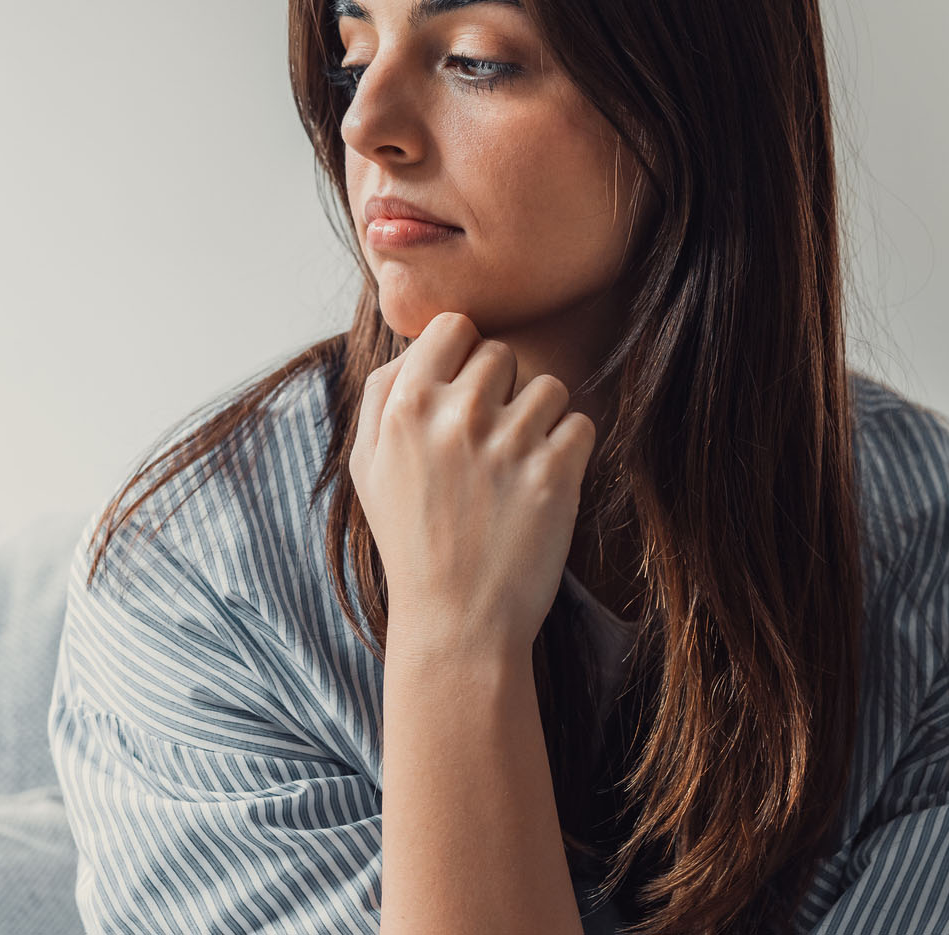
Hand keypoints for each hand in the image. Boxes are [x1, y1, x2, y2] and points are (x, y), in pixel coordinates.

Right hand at [349, 311, 597, 657]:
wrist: (456, 623)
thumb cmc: (410, 541)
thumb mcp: (368, 467)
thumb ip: (383, 396)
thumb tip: (416, 343)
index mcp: (406, 408)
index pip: (454, 326)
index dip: (464, 354)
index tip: (465, 392)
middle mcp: (456, 417)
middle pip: (502, 354)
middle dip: (502, 391)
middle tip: (490, 444)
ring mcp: (509, 444)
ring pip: (549, 387)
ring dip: (541, 421)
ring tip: (517, 468)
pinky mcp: (556, 474)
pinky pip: (581, 425)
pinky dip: (571, 452)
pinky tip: (543, 486)